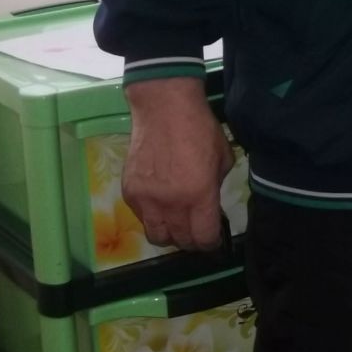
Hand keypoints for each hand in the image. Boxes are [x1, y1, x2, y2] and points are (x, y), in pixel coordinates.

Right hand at [123, 77, 232, 251]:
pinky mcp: (129, 192)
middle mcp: (170, 203)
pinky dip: (153, 217)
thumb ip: (215, 188)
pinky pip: (141, 217)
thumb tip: (211, 206)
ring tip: (178, 224)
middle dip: (192, 241)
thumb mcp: (222, 159)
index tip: (214, 240)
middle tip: (197, 232)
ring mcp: (146, 200)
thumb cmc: (200, 129)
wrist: (164, 108)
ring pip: (156, 236)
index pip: (203, 237)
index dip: (211, 243)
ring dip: (170, 235)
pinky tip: (162, 203)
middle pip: (179, 241)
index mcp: (198, 195)